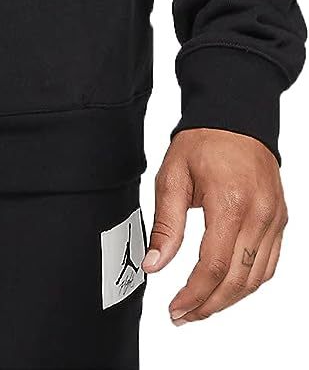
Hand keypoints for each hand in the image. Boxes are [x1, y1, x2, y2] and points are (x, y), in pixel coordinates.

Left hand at [143, 127, 287, 323]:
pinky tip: (227, 288)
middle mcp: (258, 214)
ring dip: (228, 300)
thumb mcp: (172, 176)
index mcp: (230, 202)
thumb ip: (165, 224)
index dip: (194, 295)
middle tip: (183, 315)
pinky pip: (269, 264)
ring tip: (201, 307)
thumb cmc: (203, 142)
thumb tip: (154, 264)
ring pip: (256, 278)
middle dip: (208, 305)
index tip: (175, 308)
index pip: (214, 266)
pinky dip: (248, 283)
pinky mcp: (280, 220)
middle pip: (237, 280)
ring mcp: (274, 219)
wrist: (235, 118)